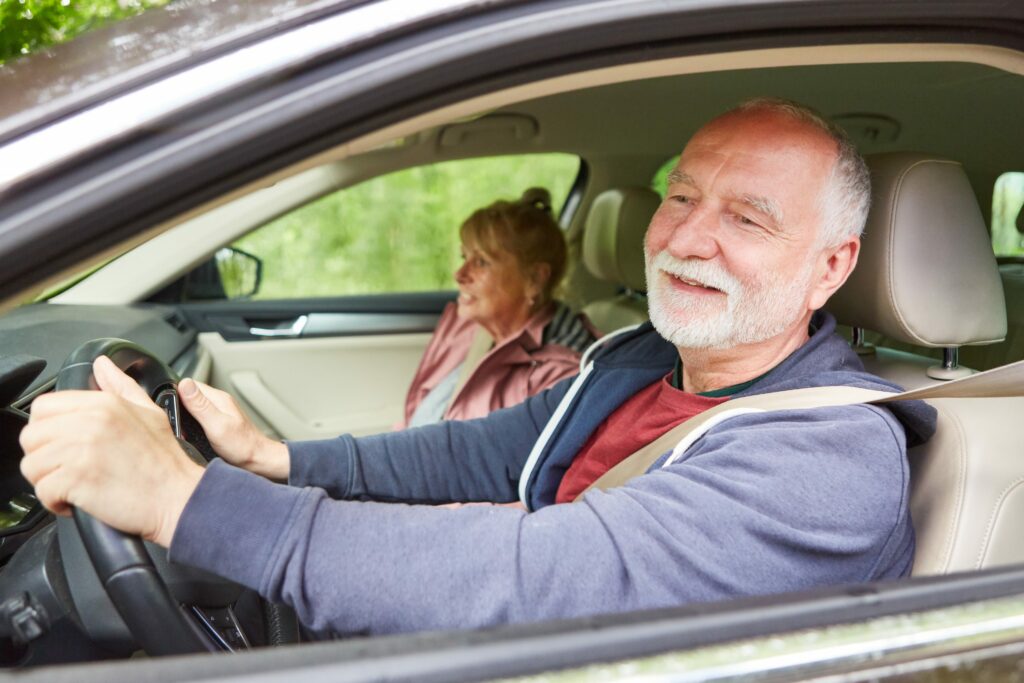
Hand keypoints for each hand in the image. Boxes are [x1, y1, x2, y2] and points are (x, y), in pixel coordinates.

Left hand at [19, 356, 203, 546]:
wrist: (179, 498)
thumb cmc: (166, 463)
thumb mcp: (149, 413)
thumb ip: (121, 386)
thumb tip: (102, 365)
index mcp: (104, 404)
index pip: (44, 407)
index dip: (48, 430)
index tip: (64, 445)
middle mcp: (90, 422)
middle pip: (31, 437)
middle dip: (45, 457)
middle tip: (70, 469)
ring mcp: (82, 449)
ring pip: (32, 465)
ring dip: (49, 481)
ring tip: (75, 486)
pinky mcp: (77, 478)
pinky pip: (43, 491)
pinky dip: (55, 502)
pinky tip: (76, 501)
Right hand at [177, 378, 288, 480]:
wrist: (258, 460)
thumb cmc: (242, 446)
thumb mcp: (217, 425)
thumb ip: (200, 405)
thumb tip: (185, 384)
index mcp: (218, 398)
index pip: (189, 385)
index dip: (175, 394)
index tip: (168, 409)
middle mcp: (218, 403)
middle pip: (189, 397)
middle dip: (178, 408)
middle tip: (177, 425)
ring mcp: (218, 413)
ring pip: (192, 409)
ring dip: (184, 419)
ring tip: (183, 432)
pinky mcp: (217, 424)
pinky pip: (198, 420)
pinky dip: (191, 428)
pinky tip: (191, 437)